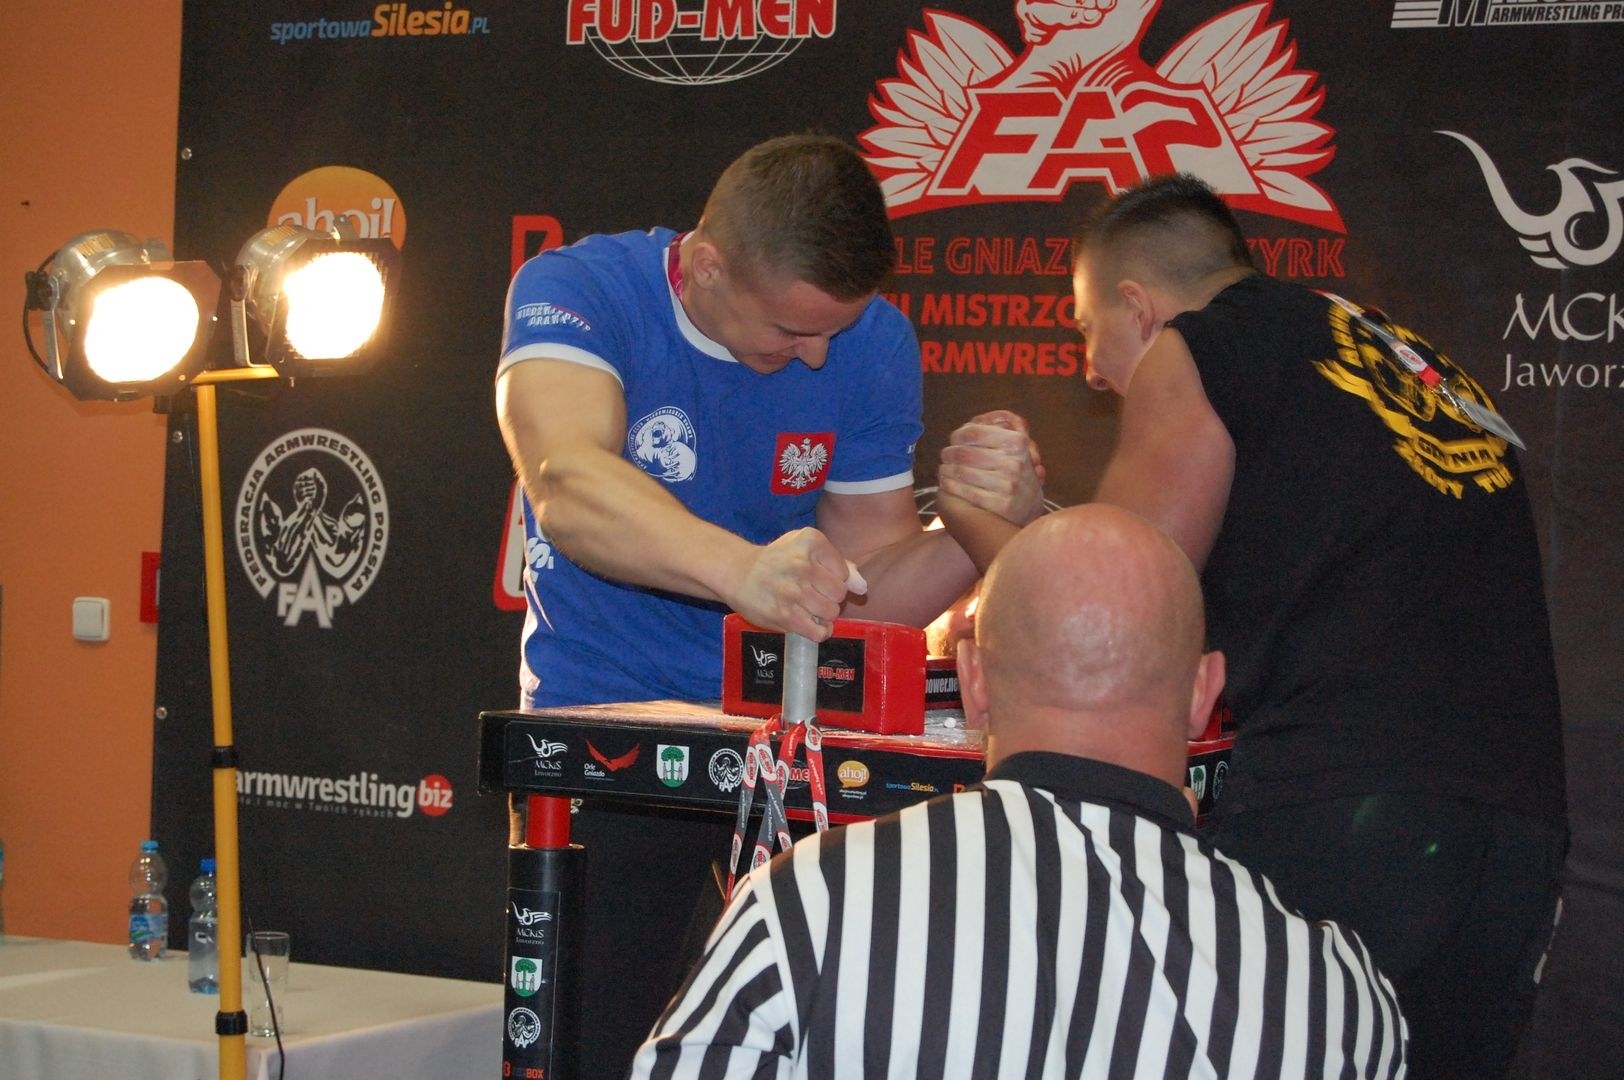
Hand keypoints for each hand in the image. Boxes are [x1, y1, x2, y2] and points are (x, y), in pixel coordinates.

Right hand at [729, 528, 863, 640]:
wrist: (738, 573)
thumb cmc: (778, 560)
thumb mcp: (806, 548)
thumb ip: (839, 564)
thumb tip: (862, 588)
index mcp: (811, 541)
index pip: (843, 573)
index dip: (834, 579)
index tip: (817, 577)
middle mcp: (802, 564)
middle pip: (839, 594)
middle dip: (830, 598)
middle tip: (813, 595)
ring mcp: (792, 591)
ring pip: (831, 613)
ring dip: (823, 615)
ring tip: (808, 608)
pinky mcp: (784, 615)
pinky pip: (818, 631)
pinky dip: (818, 631)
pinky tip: (810, 624)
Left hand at [937, 410, 1045, 523]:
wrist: (1029, 505)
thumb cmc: (1016, 468)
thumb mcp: (1017, 443)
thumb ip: (1003, 424)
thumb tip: (982, 417)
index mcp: (1017, 442)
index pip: (974, 432)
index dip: (958, 435)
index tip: (954, 439)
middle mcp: (1015, 463)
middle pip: (964, 453)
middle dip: (949, 453)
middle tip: (945, 455)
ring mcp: (1009, 485)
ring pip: (962, 472)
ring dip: (946, 470)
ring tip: (943, 469)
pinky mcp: (1002, 505)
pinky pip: (966, 492)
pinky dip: (950, 485)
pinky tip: (946, 482)